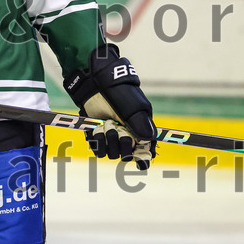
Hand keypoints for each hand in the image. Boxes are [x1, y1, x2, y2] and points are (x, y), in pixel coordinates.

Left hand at [64, 43, 156, 169]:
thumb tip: (149, 140)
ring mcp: (112, 135)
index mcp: (140, 127)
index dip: (143, 156)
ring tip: (106, 125)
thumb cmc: (117, 92)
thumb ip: (139, 124)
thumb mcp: (132, 107)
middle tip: (118, 130)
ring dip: (108, 141)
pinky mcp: (97, 135)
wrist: (95, 83)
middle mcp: (127, 133)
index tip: (139, 161)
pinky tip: (97, 130)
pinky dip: (97, 142)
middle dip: (122, 145)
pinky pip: (98, 150)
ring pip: (112, 154)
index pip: (145, 149)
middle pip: (127, 154)